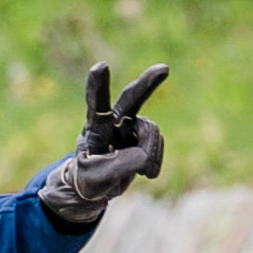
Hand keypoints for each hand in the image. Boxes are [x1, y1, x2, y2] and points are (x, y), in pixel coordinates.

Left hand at [37, 60, 169, 230]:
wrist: (98, 185)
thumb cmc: (89, 179)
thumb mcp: (96, 179)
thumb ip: (119, 167)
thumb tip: (144, 156)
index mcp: (95, 129)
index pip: (96, 106)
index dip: (98, 87)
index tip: (100, 66)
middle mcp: (113, 121)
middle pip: (131, 99)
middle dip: (147, 84)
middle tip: (164, 69)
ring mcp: (130, 126)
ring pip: (151, 130)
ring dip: (152, 152)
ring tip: (143, 172)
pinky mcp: (143, 135)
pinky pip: (158, 142)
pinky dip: (156, 158)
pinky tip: (146, 171)